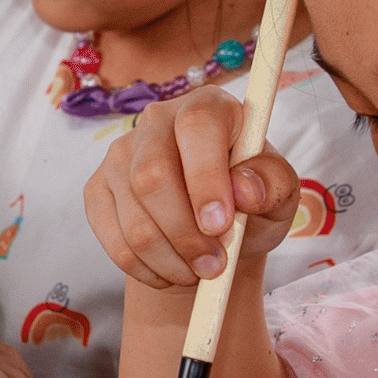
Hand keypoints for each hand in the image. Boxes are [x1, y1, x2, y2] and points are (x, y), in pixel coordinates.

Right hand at [83, 86, 301, 294]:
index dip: (206, 178)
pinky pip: (114, 242)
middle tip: (215, 266)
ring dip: (172, 261)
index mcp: (206, 106)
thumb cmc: (250, 200)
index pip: (197, 126)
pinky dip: (147, 270)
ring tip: (201, 271)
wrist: (213, 225)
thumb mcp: (280, 193)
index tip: (221, 225)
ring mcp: (119, 154)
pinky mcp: (98, 190)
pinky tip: (172, 270)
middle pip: (152, 177)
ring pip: (135, 221)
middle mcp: (156, 121)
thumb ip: (273, 184)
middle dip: (186, 235)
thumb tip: (245, 190)